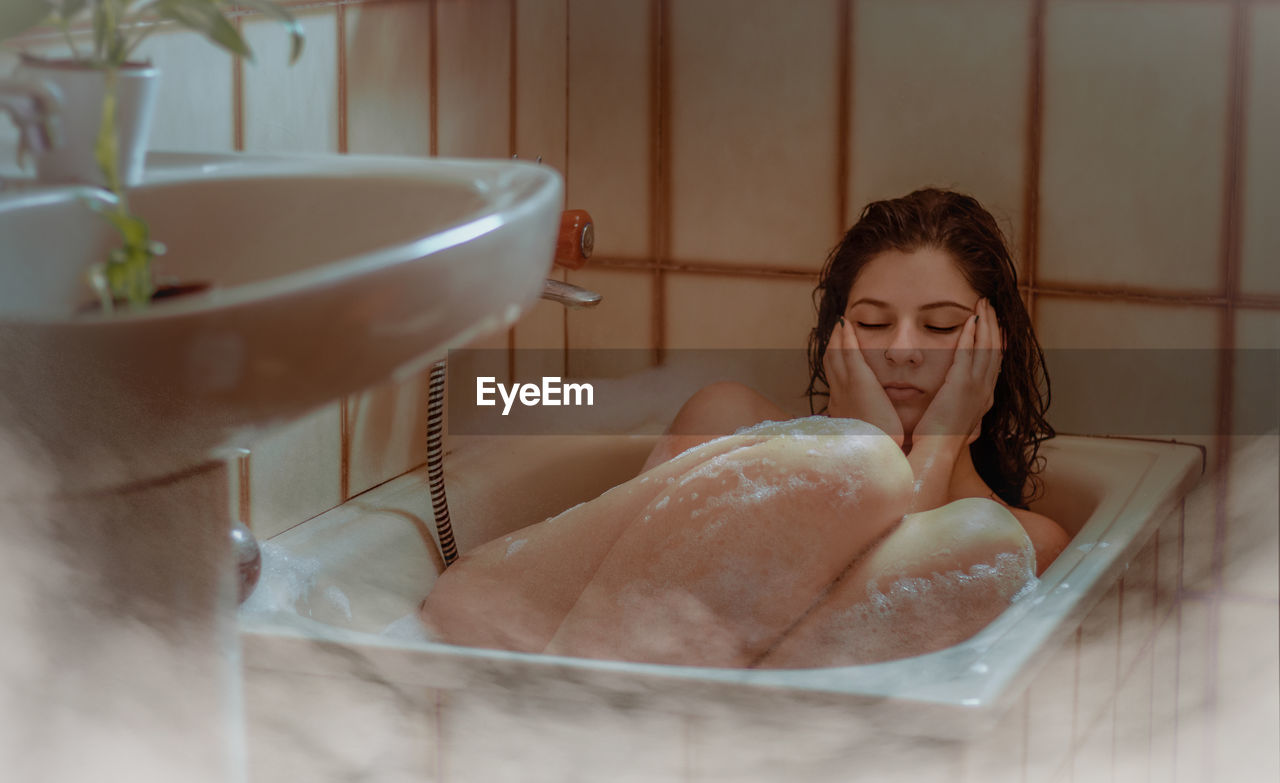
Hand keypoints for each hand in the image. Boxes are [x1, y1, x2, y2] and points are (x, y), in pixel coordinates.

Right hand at [823, 317, 904, 445]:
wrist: (876, 452)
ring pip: (835, 354)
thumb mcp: (870, 437)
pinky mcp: (858, 380)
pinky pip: (849, 352)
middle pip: (830, 363)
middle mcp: (838, 395)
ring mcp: (845, 386)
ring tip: (841, 323)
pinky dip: (847, 336)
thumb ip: (871, 428)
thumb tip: (880, 429)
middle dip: (832, 345)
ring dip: (837, 337)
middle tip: (836, 330)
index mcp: (842, 409)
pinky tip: (849, 323)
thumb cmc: (878, 450)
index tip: (837, 351)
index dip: (834, 363)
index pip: (835, 380)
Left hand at [913, 298, 1002, 443]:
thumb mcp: (953, 422)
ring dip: (986, 323)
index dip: (997, 343)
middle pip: (996, 351)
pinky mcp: (961, 385)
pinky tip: (970, 318)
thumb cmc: (936, 442)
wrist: (934, 454)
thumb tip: (954, 406)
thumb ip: (956, 409)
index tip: (997, 326)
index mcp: (983, 400)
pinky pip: (969, 352)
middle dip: (994, 326)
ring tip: (984, 304)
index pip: (995, 365)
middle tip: (991, 306)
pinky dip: (971, 333)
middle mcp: (985, 392)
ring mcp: (976, 388)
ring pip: (987, 347)